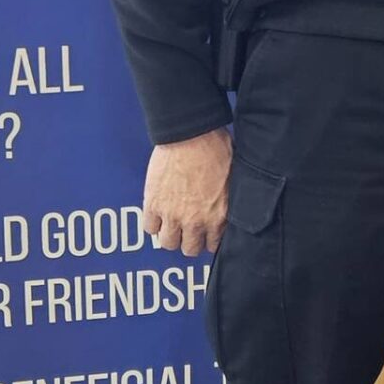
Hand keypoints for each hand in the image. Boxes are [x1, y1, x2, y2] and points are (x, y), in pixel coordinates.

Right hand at [143, 128, 232, 255]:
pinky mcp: (154, 204)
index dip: (208, 238)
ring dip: (170, 235)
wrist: (191, 134)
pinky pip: (149, 228)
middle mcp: (196, 221)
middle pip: (190, 249)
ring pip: (168, 243)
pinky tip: (158, 213)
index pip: (213, 245)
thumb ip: (229, 200)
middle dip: (189, 240)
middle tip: (188, 228)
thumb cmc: (215, 148)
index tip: (205, 232)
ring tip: (172, 223)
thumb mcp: (234, 178)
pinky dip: (153, 223)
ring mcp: (172, 215)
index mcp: (219, 216)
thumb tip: (227, 205)